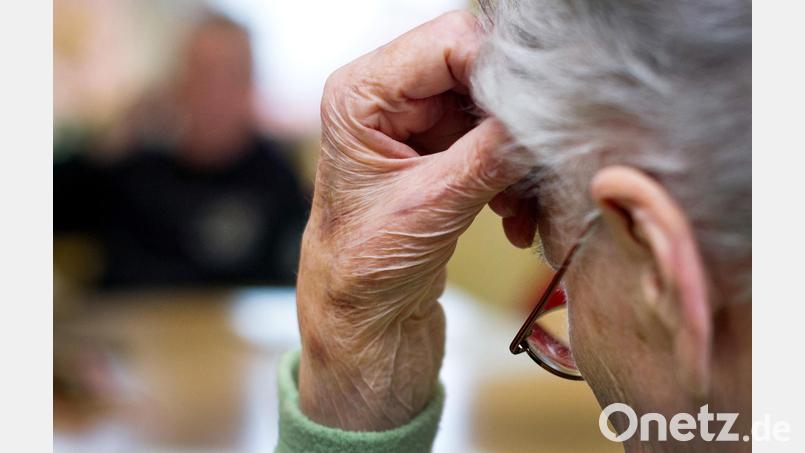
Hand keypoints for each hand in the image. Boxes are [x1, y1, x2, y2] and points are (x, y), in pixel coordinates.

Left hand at [296, 11, 530, 429]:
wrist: (364, 323)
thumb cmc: (364, 272)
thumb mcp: (431, 208)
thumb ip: (491, 154)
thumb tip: (549, 115)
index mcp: (360, 95)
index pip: (448, 42)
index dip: (501, 68)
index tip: (542, 105)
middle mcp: (385, 98)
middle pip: (475, 70)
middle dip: (514, 116)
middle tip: (541, 155)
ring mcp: (416, 124)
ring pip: (493, 109)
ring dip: (517, 156)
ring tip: (520, 204)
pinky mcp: (441, 153)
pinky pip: (495, 142)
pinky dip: (513, 177)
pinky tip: (513, 219)